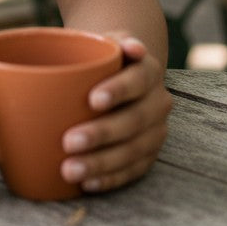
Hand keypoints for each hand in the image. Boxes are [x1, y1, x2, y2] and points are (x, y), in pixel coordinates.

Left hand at [59, 37, 171, 193]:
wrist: (122, 73)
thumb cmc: (102, 57)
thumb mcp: (103, 42)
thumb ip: (108, 41)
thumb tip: (131, 46)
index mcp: (148, 70)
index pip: (138, 80)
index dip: (118, 90)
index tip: (92, 100)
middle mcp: (158, 102)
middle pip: (134, 120)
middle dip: (102, 133)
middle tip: (68, 141)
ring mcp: (156, 131)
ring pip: (133, 151)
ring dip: (102, 163)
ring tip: (70, 170)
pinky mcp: (149, 154)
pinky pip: (133, 171)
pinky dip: (110, 179)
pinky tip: (87, 183)